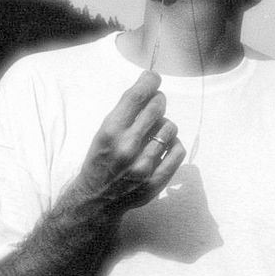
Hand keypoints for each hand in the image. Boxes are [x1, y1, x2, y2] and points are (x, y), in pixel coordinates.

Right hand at [73, 71, 185, 213]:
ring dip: (165, 125)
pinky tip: (163, 147)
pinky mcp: (156, 180)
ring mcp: (143, 166)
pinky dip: (173, 144)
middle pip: (157, 108)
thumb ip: (125, 112)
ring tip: (155, 132)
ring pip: (170, 128)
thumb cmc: (101, 159)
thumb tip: (150, 87)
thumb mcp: (104, 132)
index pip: (136, 96)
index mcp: (110, 131)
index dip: (149, 81)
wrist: (96, 198)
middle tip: (155, 105)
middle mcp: (127, 147)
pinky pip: (178, 150)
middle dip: (158, 101)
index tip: (153, 77)